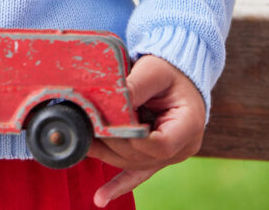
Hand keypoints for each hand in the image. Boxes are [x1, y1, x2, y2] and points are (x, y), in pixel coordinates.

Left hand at [91, 54, 205, 205]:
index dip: (131, 138)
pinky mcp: (155, 158)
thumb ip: (136, 85)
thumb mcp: (155, 71)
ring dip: (106, 155)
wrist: (179, 77)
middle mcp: (181, 148)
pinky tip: (100, 198)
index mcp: (189, 126)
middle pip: (142, 156)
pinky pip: (136, 175)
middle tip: (84, 128)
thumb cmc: (169, 71)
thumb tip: (112, 98)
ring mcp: (168, 157)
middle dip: (112, 144)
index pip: (159, 144)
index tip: (107, 125)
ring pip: (133, 164)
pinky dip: (117, 185)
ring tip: (80, 144)